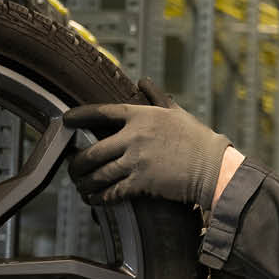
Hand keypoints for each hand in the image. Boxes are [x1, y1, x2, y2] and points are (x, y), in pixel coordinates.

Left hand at [64, 77, 230, 208]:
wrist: (213, 167)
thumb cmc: (196, 138)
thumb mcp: (176, 112)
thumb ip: (156, 96)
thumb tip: (144, 80)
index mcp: (141, 115)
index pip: (101, 112)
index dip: (79, 116)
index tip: (65, 120)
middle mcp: (134, 136)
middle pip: (92, 151)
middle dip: (77, 162)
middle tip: (72, 166)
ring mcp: (137, 160)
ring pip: (98, 174)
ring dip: (84, 182)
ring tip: (80, 185)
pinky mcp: (141, 182)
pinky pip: (111, 192)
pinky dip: (99, 197)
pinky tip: (93, 198)